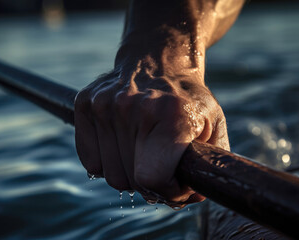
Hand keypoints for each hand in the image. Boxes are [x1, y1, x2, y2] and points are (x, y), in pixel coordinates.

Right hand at [74, 41, 228, 207]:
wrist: (159, 60)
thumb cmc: (187, 98)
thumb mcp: (214, 124)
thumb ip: (208, 163)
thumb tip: (192, 197)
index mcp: (170, 113)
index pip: (152, 178)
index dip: (168, 190)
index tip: (177, 180)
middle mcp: (131, 106)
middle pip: (131, 181)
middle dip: (151, 183)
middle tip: (162, 165)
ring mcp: (104, 104)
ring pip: (110, 176)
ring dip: (130, 173)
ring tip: (144, 152)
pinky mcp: (84, 104)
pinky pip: (91, 162)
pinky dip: (108, 163)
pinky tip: (124, 145)